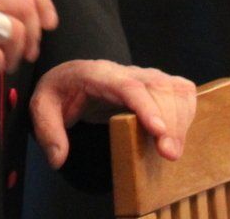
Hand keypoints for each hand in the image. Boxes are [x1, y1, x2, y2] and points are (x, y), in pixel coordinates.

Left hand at [28, 59, 196, 168]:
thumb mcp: (42, 107)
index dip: (146, 106)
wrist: (72, 76)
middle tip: (168, 154)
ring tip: (173, 151)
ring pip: (174, 88)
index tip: (158, 131)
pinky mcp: (158, 84)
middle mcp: (125, 71)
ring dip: (181, 120)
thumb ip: (47, 131)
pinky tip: (179, 135)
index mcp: (96, 73)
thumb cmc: (60, 91)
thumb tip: (58, 158)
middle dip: (169, 120)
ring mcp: (144, 75)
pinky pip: (182, 92)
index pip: (126, 85)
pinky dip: (187, 112)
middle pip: (157, 88)